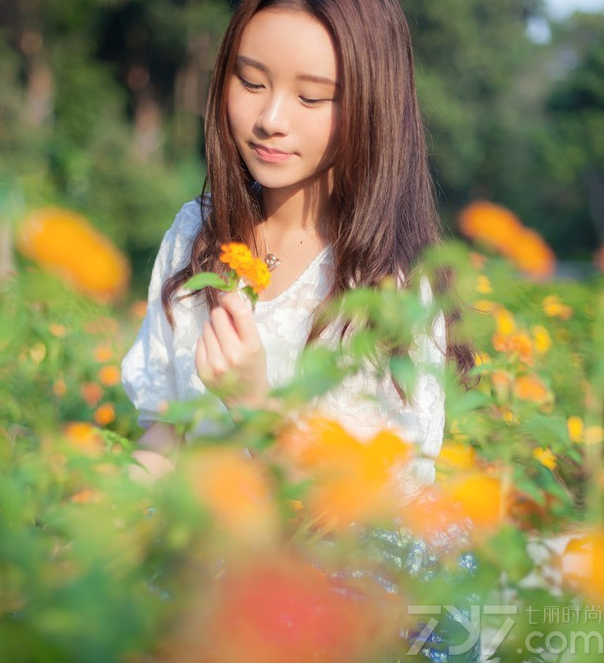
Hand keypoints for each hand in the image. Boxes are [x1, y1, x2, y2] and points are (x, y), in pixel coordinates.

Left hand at [195, 291, 269, 408]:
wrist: (248, 401)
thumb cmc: (254, 368)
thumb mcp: (258, 345)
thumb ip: (243, 324)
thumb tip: (225, 299)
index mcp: (252, 347)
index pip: (240, 313)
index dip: (231, 299)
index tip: (227, 297)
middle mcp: (232, 355)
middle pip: (217, 316)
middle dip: (222, 315)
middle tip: (227, 326)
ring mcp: (215, 364)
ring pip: (206, 327)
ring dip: (214, 330)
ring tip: (223, 343)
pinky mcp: (202, 371)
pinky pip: (199, 341)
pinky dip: (206, 343)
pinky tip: (215, 352)